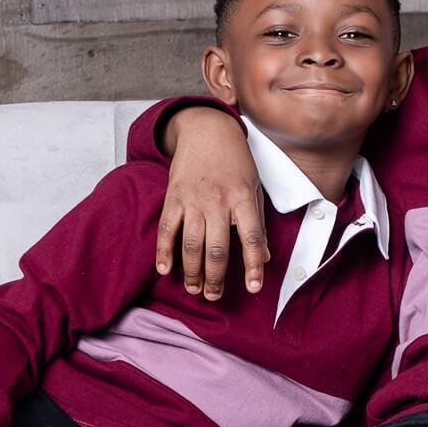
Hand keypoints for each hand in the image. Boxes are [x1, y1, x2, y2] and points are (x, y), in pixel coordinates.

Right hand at [155, 108, 266, 299]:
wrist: (207, 130)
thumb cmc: (236, 161)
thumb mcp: (254, 187)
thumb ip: (257, 222)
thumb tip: (264, 256)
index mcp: (243, 198)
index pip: (251, 237)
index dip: (253, 265)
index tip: (254, 288)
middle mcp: (218, 201)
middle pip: (217, 249)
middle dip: (216, 278)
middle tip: (214, 296)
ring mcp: (193, 199)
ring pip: (191, 244)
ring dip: (192, 272)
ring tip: (194, 289)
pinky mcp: (173, 197)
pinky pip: (166, 229)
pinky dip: (163, 251)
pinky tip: (164, 270)